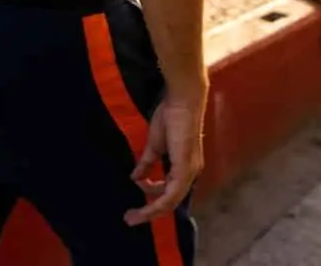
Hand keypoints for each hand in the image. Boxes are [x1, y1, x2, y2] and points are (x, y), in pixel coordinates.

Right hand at [125, 95, 204, 225]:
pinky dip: (157, 202)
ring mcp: (189, 171)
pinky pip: (172, 194)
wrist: (182, 101)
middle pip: (171, 201)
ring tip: (133, 216)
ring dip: (151, 211)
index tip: (135, 202)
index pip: (169, 191)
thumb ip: (148, 162)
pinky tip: (144, 205)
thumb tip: (135, 177)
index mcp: (184, 166)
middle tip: (130, 218)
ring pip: (171, 201)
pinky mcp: (185, 168)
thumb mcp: (155, 145)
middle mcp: (190, 172)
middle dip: (149, 212)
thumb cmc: (171, 117)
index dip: (152, 198)